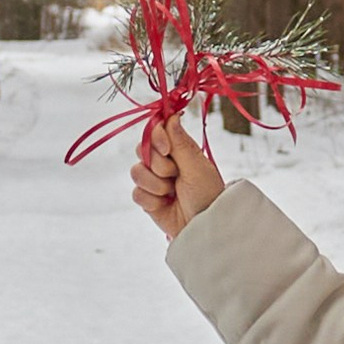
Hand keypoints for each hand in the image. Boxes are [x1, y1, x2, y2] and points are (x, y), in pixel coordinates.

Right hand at [128, 113, 226, 242]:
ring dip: (155, 184)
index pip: (157, 130)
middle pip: (142, 149)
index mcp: (179, 149)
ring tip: (172, 193)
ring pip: (136, 171)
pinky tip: (165, 204)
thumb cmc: (208, 195)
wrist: (204, 227)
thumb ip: (180, 142)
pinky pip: (136, 193)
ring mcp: (154, 180)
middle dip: (158, 164)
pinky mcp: (148, 199)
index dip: (156, 137)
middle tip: (176, 176)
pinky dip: (151, 200)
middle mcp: (165, 162)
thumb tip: (171, 115)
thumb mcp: (197, 167)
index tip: (167, 150)